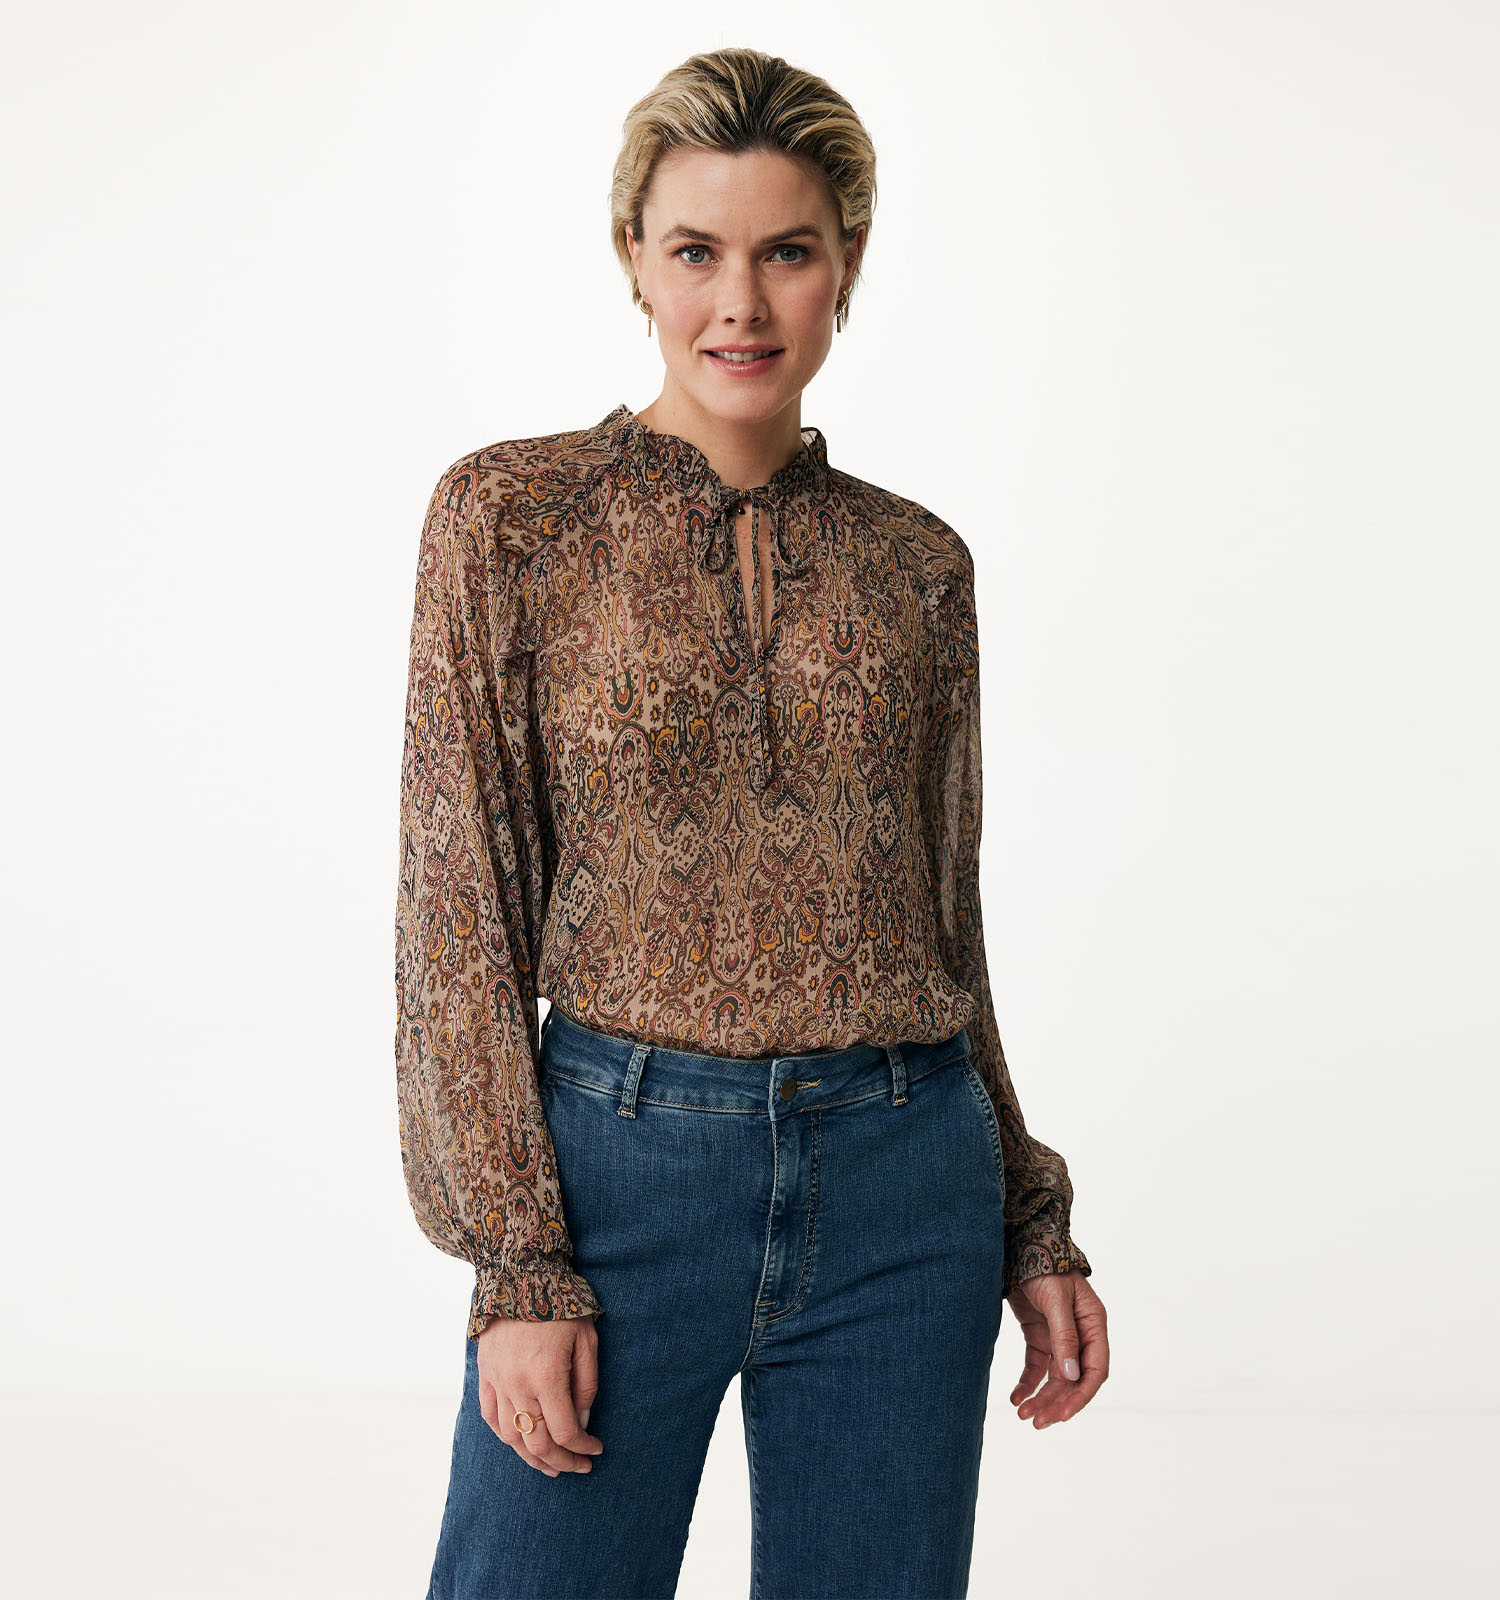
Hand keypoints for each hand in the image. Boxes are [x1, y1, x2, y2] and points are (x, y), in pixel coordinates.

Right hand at [476, 1314, 604, 1475]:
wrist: (519, 1273)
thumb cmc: (561, 1305)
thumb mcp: (586, 1340)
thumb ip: (586, 1386)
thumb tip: (583, 1423)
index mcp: (547, 1376)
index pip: (565, 1432)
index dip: (582, 1449)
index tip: (596, 1450)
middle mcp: (518, 1384)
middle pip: (537, 1443)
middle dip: (561, 1461)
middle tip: (578, 1466)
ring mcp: (497, 1381)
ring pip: (510, 1436)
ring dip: (531, 1457)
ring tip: (550, 1465)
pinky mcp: (485, 1373)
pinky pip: (489, 1416)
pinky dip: (505, 1435)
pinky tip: (520, 1441)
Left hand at [1006, 1271, 1108, 1428]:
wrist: (1019, 1245)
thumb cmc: (1044, 1267)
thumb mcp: (1056, 1300)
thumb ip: (1064, 1336)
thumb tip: (1070, 1376)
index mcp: (1094, 1324)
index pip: (1094, 1370)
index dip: (1080, 1396)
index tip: (1061, 1415)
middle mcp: (1080, 1334)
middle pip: (1072, 1378)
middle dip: (1056, 1402)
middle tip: (1035, 1422)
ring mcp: (1059, 1335)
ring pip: (1054, 1377)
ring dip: (1041, 1397)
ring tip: (1023, 1415)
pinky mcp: (1039, 1334)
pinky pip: (1036, 1366)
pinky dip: (1027, 1382)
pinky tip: (1016, 1397)